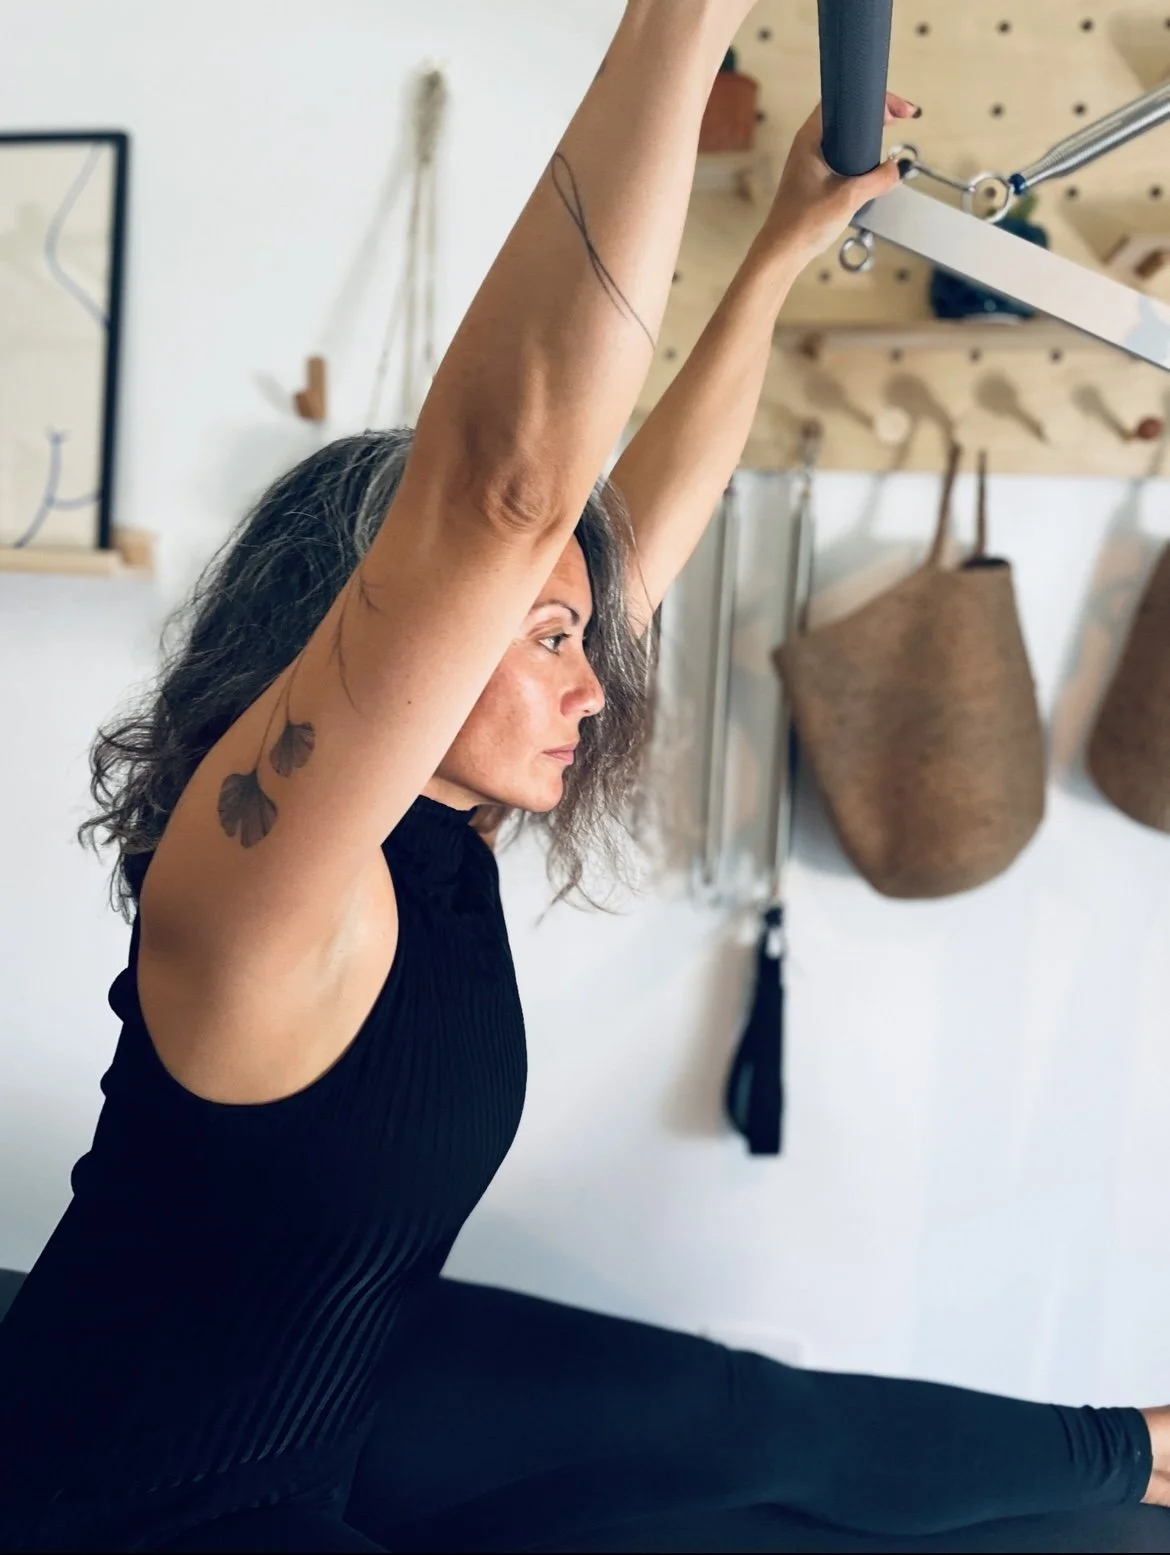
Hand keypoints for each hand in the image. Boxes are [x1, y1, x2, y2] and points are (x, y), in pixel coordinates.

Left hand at [759, 93, 918, 267]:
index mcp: (810, 138)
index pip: (843, 101)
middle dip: (873, 115)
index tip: (896, 110)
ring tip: (888, 139)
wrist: (782, 254)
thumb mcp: (848, 198)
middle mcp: (808, 145)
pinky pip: (841, 158)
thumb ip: (877, 180)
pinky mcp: (814, 179)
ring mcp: (810, 162)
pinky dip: (859, 157)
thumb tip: (896, 169)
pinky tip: (873, 168)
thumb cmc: (803, 224)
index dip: (872, 99)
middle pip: (845, 116)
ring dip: (866, 138)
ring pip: (844, 139)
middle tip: (897, 119)